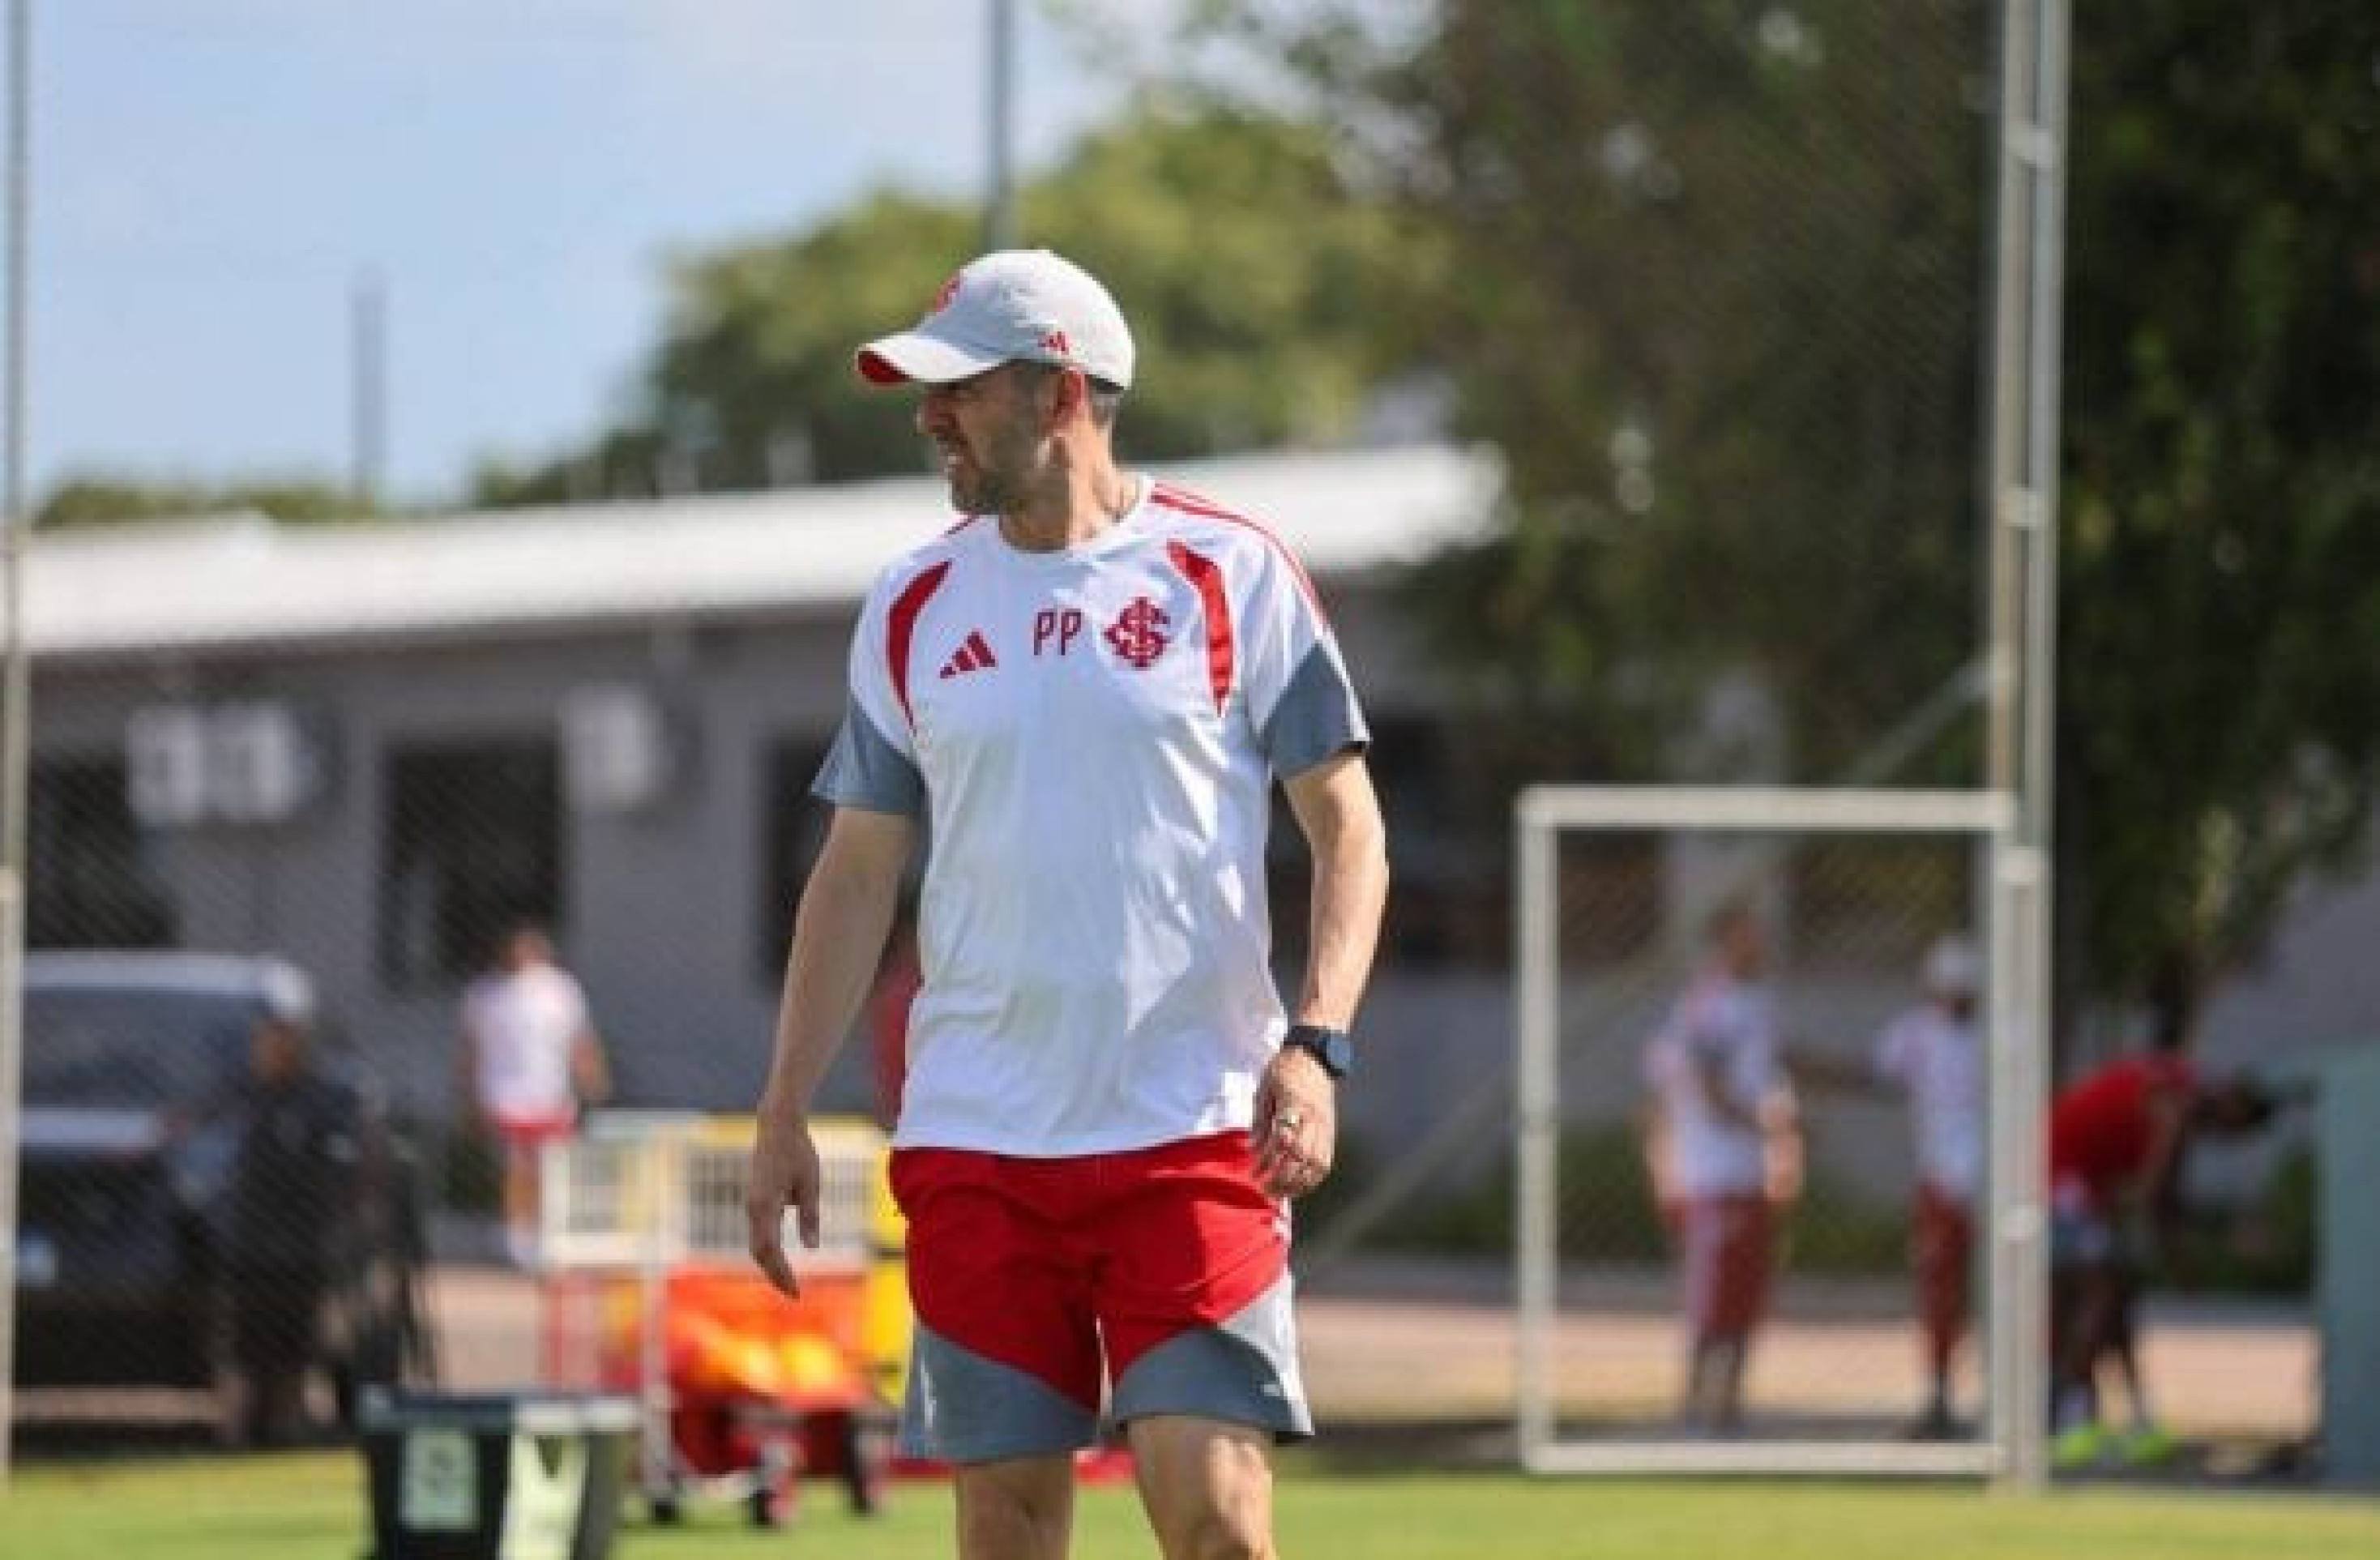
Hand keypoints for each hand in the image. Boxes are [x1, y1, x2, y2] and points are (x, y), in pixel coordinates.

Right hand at [747, 1111, 822, 1297]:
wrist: (778, 1125)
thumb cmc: (798, 1152)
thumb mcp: (811, 1184)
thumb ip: (810, 1216)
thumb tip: (811, 1248)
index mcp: (765, 1205)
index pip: (770, 1250)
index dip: (781, 1274)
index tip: (796, 1293)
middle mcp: (753, 1207)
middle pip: (759, 1251)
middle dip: (775, 1274)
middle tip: (794, 1294)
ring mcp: (751, 1203)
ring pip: (756, 1243)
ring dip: (770, 1264)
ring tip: (788, 1282)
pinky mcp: (755, 1199)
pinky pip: (758, 1231)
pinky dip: (768, 1250)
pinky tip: (781, 1259)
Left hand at [1252, 1044, 1336, 1198]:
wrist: (1314, 1056)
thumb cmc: (1285, 1069)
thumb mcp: (1265, 1088)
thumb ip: (1260, 1120)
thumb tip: (1253, 1149)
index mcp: (1295, 1105)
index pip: (1283, 1139)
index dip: (1269, 1160)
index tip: (1254, 1172)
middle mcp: (1314, 1119)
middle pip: (1302, 1157)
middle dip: (1283, 1178)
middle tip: (1265, 1190)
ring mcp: (1326, 1127)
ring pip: (1317, 1164)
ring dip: (1299, 1183)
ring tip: (1281, 1194)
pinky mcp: (1331, 1132)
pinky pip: (1326, 1162)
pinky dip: (1313, 1178)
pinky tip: (1300, 1186)